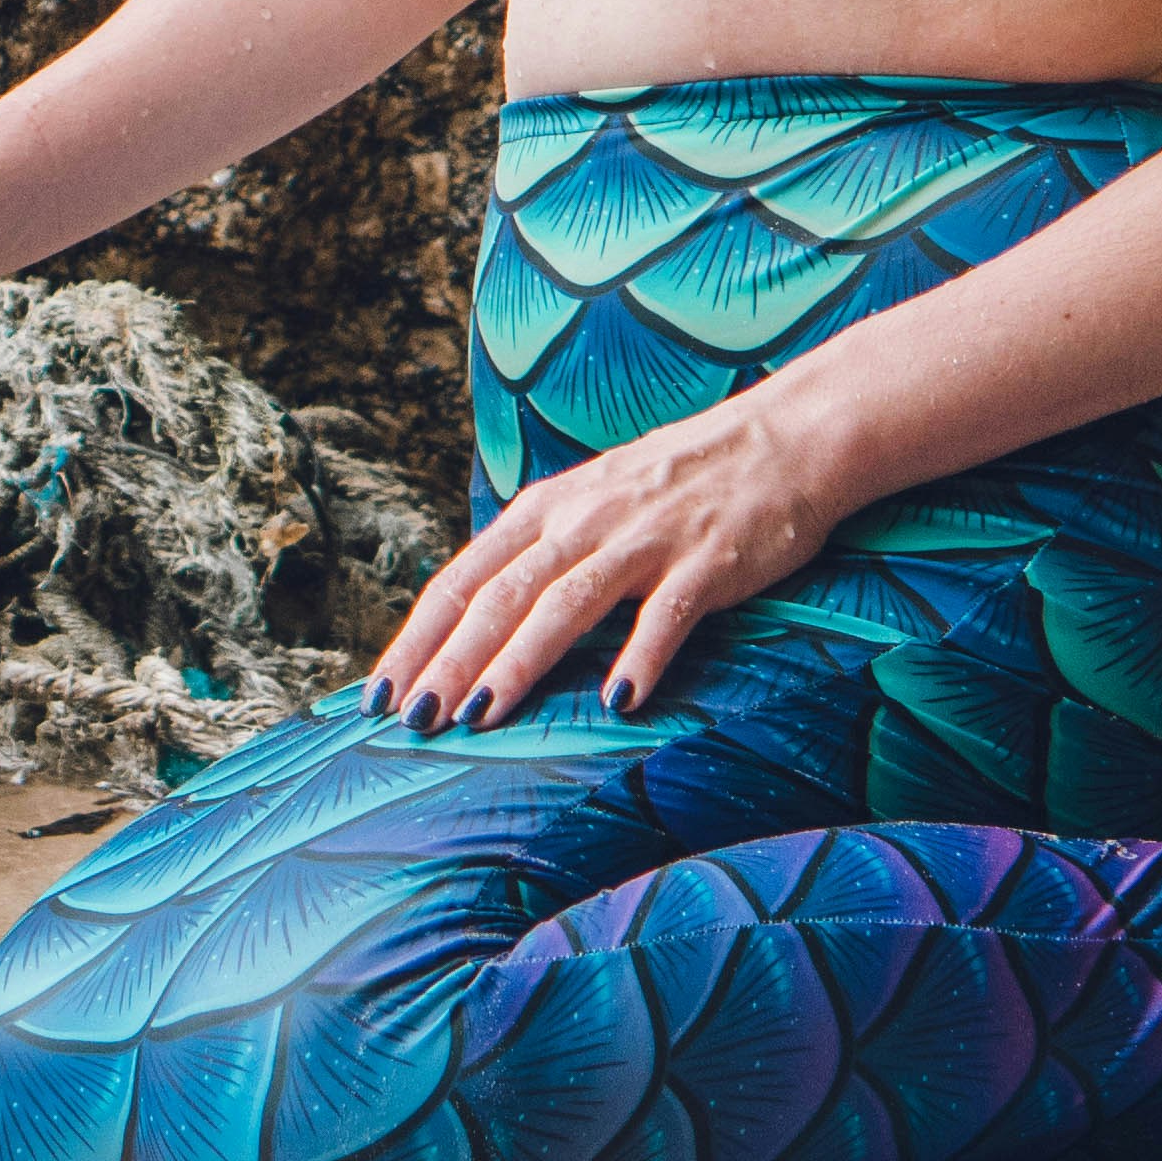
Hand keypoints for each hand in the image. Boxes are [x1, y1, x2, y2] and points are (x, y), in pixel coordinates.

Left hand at [370, 386, 848, 728]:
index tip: (379, 694)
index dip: (419, 638)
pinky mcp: (707, 560)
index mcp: (547, 508)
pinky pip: (667, 612)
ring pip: (565, 603)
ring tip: (480, 716)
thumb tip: (475, 621)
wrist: (781, 439)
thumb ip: (538, 554)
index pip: (464, 579)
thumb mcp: (590, 502)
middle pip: (501, 595)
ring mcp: (644, 538)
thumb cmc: (679, 482)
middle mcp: (584, 519)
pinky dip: (640, 653)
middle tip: (413, 721)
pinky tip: (620, 700)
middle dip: (450, 661)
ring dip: (519, 661)